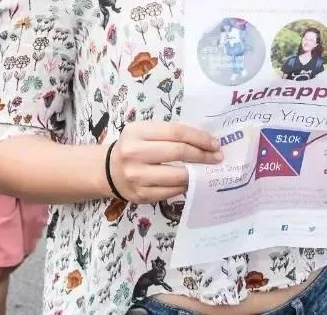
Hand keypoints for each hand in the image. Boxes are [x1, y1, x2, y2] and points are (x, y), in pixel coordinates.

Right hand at [106, 122, 221, 203]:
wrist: (108, 170)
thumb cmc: (133, 147)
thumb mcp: (145, 132)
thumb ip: (169, 133)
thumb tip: (204, 141)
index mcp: (137, 132)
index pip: (176, 132)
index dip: (199, 138)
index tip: (215, 143)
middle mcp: (134, 153)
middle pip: (178, 152)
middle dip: (203, 155)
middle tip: (217, 157)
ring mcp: (137, 176)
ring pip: (178, 175)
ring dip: (198, 173)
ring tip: (207, 171)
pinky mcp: (141, 195)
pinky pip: (172, 191)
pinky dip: (186, 186)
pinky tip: (191, 181)